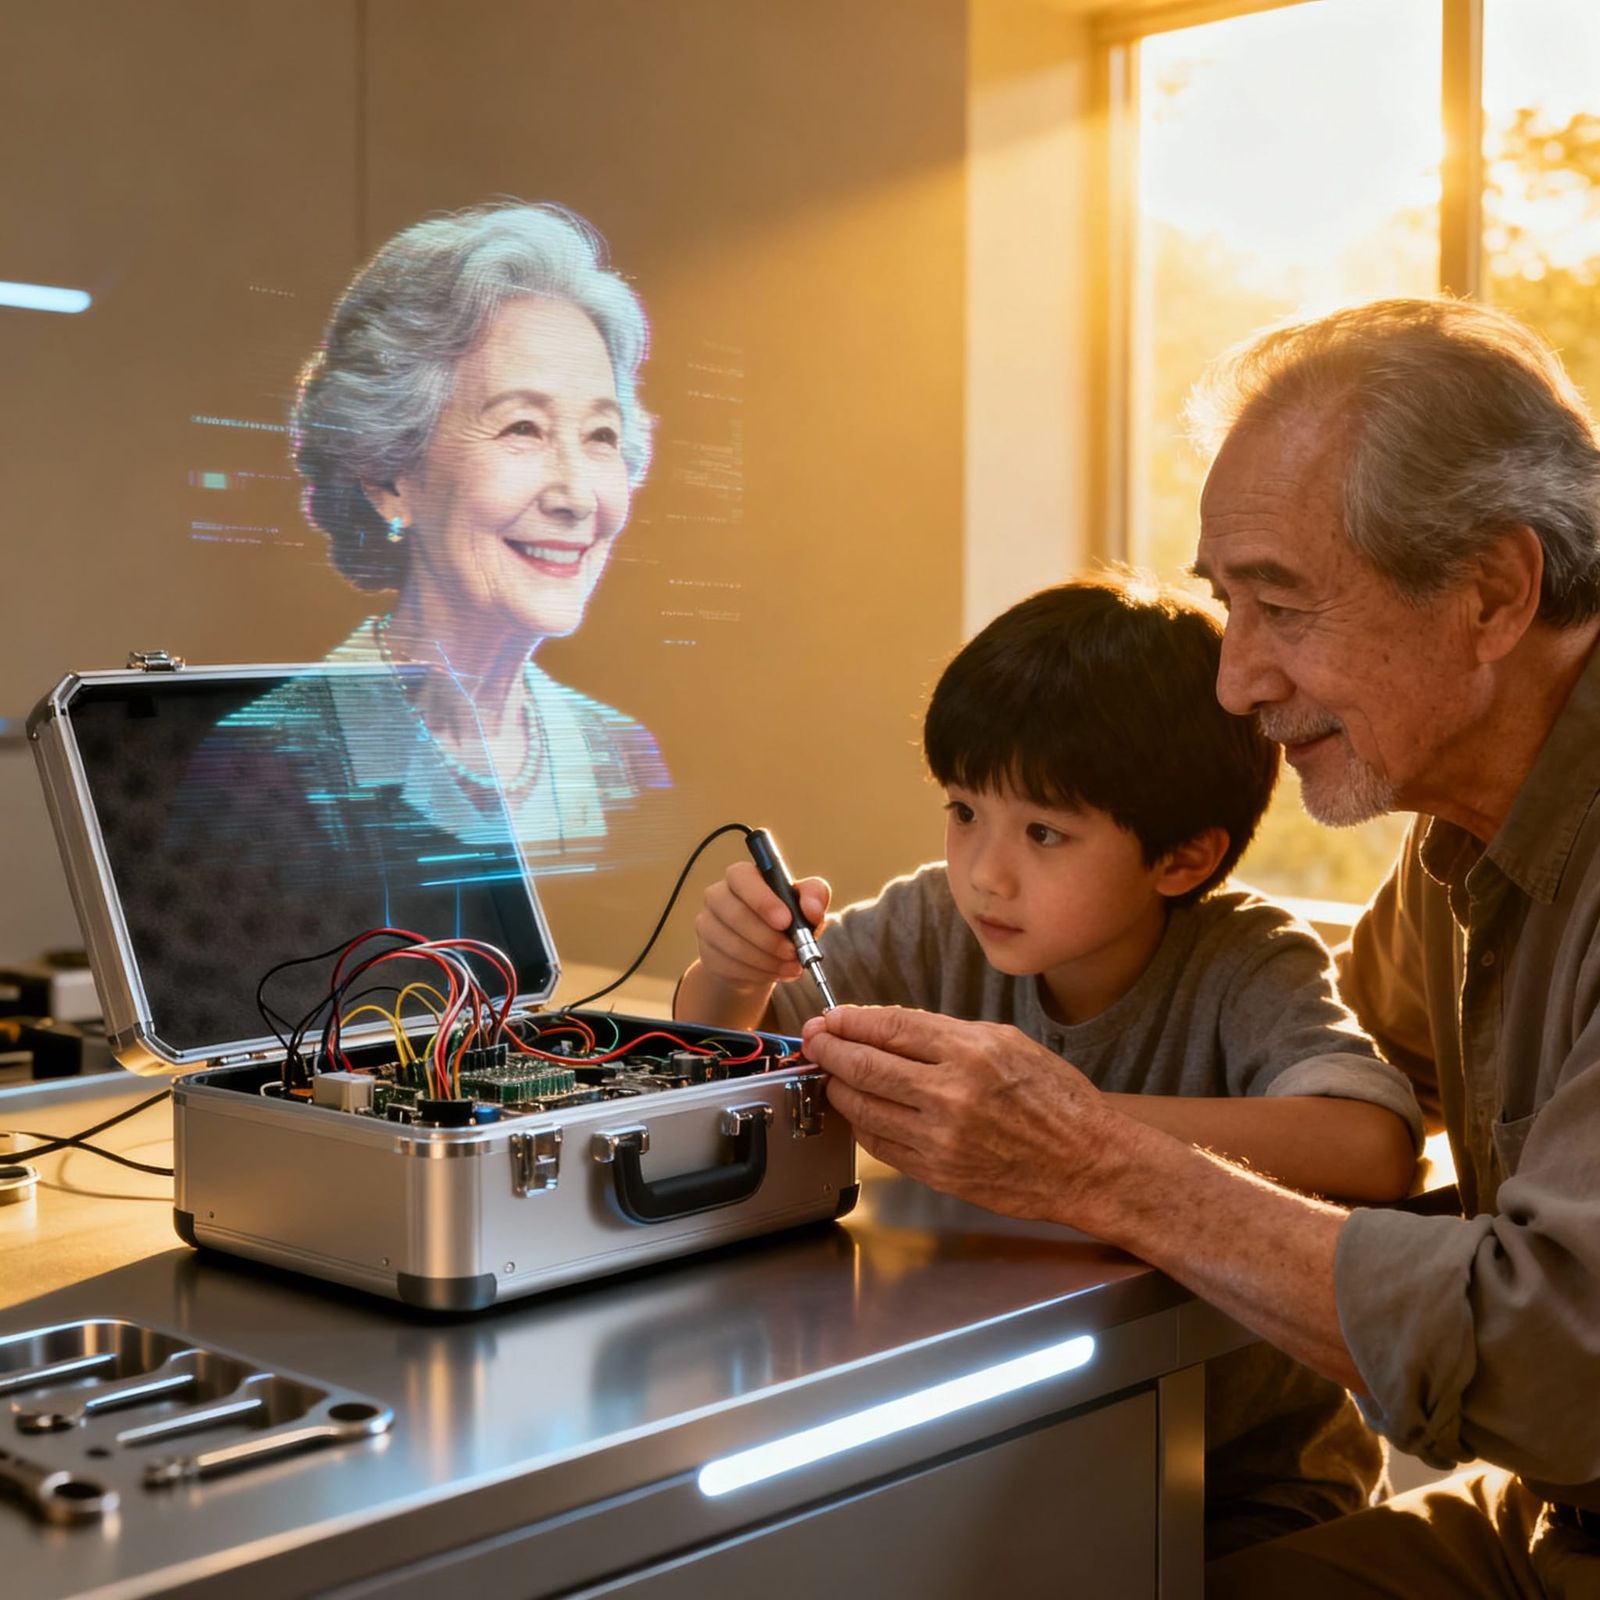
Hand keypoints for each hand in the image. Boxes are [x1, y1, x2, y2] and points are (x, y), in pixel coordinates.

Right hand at [694, 860, 831, 992]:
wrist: (763, 955)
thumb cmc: (786, 922)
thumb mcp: (806, 905)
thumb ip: (814, 897)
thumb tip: (812, 909)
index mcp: (742, 876)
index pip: (742, 877)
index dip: (762, 900)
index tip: (786, 921)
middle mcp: (718, 895)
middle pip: (735, 914)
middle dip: (769, 938)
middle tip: (794, 953)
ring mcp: (708, 924)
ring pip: (733, 945)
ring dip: (767, 960)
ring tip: (791, 966)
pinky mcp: (706, 952)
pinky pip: (729, 966)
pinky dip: (756, 973)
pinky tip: (773, 972)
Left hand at [801, 1005, 1120, 1226]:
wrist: (1087, 1163)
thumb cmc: (1056, 1100)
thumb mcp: (1008, 1043)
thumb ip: (947, 1035)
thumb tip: (891, 1028)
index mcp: (971, 1052)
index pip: (889, 1028)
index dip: (849, 1022)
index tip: (831, 1019)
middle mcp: (950, 1093)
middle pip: (863, 1066)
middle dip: (828, 1051)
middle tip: (814, 1043)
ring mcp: (940, 1137)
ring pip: (862, 1108)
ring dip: (838, 1089)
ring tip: (831, 1076)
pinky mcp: (937, 1172)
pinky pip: (880, 1146)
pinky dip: (862, 1125)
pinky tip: (860, 1113)